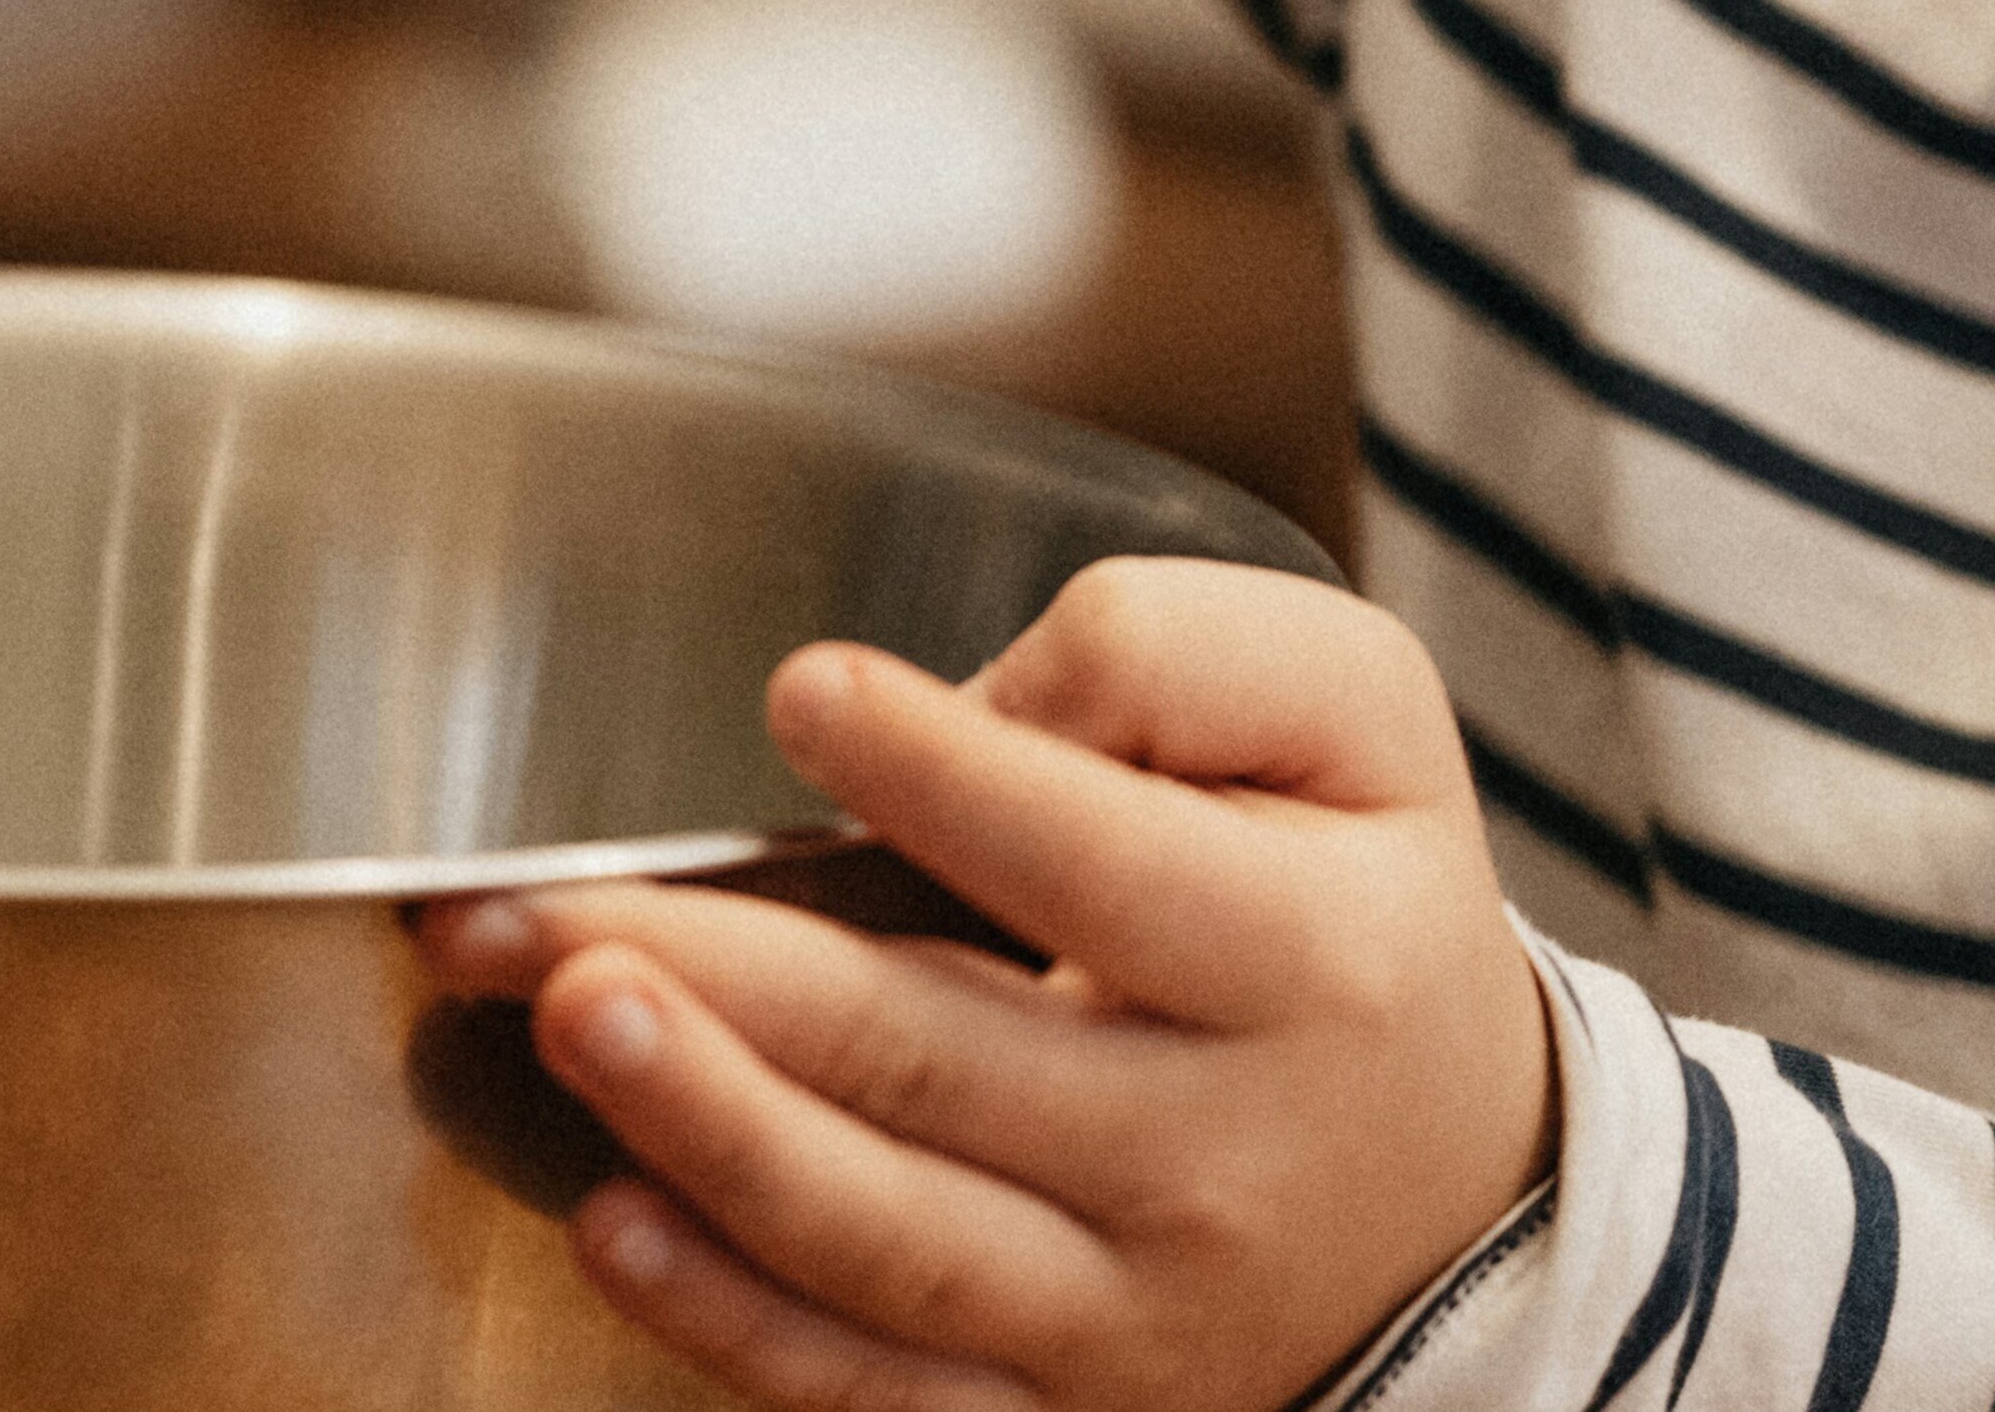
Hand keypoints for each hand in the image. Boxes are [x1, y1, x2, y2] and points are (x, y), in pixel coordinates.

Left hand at [411, 560, 1551, 1411]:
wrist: (1460, 1199)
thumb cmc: (1358, 919)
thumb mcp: (1359, 730)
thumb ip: (1183, 657)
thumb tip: (990, 697)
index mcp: (1304, 963)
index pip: (1104, 868)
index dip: (948, 776)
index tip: (806, 690)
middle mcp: (1213, 1156)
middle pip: (935, 1058)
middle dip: (717, 971)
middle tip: (533, 902)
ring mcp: (1125, 1306)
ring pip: (886, 1237)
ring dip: (702, 1127)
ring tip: (559, 1015)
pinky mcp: (1052, 1406)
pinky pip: (879, 1391)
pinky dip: (735, 1325)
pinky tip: (611, 1225)